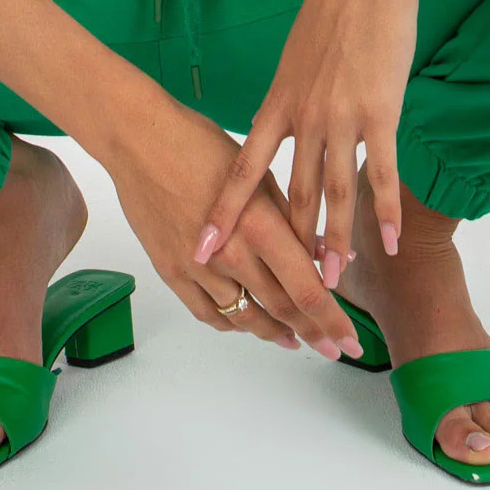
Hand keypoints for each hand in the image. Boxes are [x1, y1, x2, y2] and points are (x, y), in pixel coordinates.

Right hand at [106, 91, 367, 361]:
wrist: (138, 139)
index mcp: (259, 225)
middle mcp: (231, 254)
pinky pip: (207, 313)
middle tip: (333, 350)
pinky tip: (246, 323)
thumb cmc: (200, 143)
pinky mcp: (171, 271)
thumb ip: (291, 218)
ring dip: (274, 333)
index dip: (331, 320)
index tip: (351, 341)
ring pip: (245, 318)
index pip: (306, 288)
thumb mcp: (258, 173)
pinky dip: (232, 324)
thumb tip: (324, 250)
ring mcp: (197, 268)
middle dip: (313, 334)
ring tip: (294, 341)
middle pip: (280, 309)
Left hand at [193, 0, 420, 285]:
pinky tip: (389, 241)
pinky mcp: (379, 110)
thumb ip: (288, 96)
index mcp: (278, 103)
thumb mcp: (296, 58)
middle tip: (277, 289)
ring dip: (333, 241)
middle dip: (285, 246)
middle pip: (291, 194)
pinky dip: (384, 208)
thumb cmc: (332, 9)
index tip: (200, 248)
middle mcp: (303, 117)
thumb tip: (278, 123)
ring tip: (331, 282)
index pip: (244, 170)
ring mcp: (341, 116)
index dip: (222, 213)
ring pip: (333, 192)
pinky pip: (381, 171)